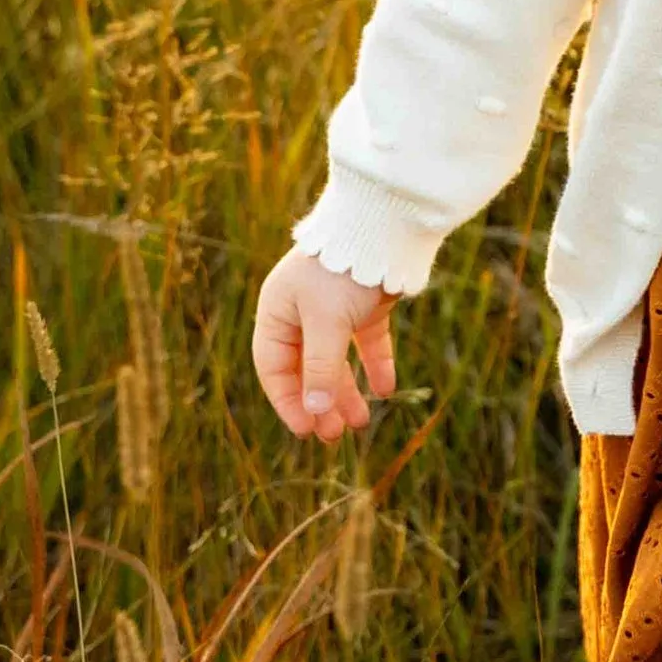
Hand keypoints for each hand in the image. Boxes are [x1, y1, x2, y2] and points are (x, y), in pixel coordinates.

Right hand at [251, 251, 396, 443]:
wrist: (385, 225)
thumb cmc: (344, 270)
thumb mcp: (327, 322)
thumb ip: (321, 367)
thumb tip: (315, 412)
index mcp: (277, 311)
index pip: (275, 368)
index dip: (289, 401)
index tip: (306, 431)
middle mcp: (302, 311)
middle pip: (307, 368)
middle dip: (321, 403)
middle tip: (335, 436)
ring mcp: (335, 308)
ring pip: (337, 360)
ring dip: (347, 391)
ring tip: (361, 423)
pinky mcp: (366, 304)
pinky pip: (366, 342)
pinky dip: (375, 365)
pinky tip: (386, 389)